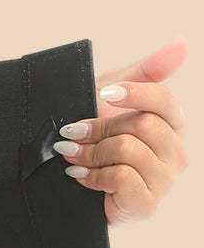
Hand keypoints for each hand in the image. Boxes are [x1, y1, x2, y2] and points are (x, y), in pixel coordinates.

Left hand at [53, 36, 188, 224]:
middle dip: (99, 127)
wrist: (65, 179)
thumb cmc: (94, 133)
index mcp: (172, 124)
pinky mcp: (146, 205)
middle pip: (142, 125)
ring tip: (73, 154)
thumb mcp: (112, 95)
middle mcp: (174, 153)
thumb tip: (181, 42)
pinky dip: (93, 174)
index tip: (104, 92)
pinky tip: (81, 176)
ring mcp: (163, 181)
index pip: (164, 100)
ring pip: (128, 149)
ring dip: (90, 151)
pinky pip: (122, 177)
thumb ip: (148, 70)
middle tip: (73, 133)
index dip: (134, 93)